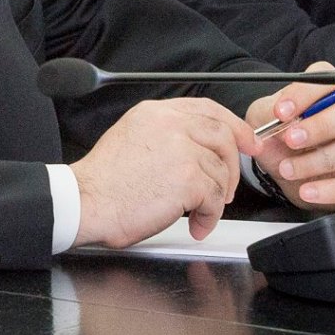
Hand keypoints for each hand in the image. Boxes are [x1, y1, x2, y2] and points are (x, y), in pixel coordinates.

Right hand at [70, 98, 254, 248]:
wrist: (86, 201)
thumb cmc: (104, 181)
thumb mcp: (132, 137)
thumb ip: (165, 134)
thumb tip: (197, 147)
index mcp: (156, 113)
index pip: (207, 109)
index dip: (234, 126)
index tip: (247, 142)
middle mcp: (171, 124)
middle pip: (223, 135)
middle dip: (234, 164)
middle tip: (229, 187)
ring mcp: (181, 149)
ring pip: (221, 171)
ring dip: (215, 198)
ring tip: (198, 213)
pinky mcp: (188, 178)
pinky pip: (215, 198)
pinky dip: (209, 216)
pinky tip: (196, 224)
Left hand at [244, 62, 334, 208]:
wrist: (282, 166)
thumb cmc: (277, 133)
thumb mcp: (263, 117)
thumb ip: (269, 113)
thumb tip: (278, 119)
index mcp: (328, 90)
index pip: (328, 78)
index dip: (305, 93)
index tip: (281, 112)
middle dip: (321, 126)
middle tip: (290, 140)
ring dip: (317, 161)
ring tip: (287, 169)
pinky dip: (332, 190)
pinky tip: (308, 191)